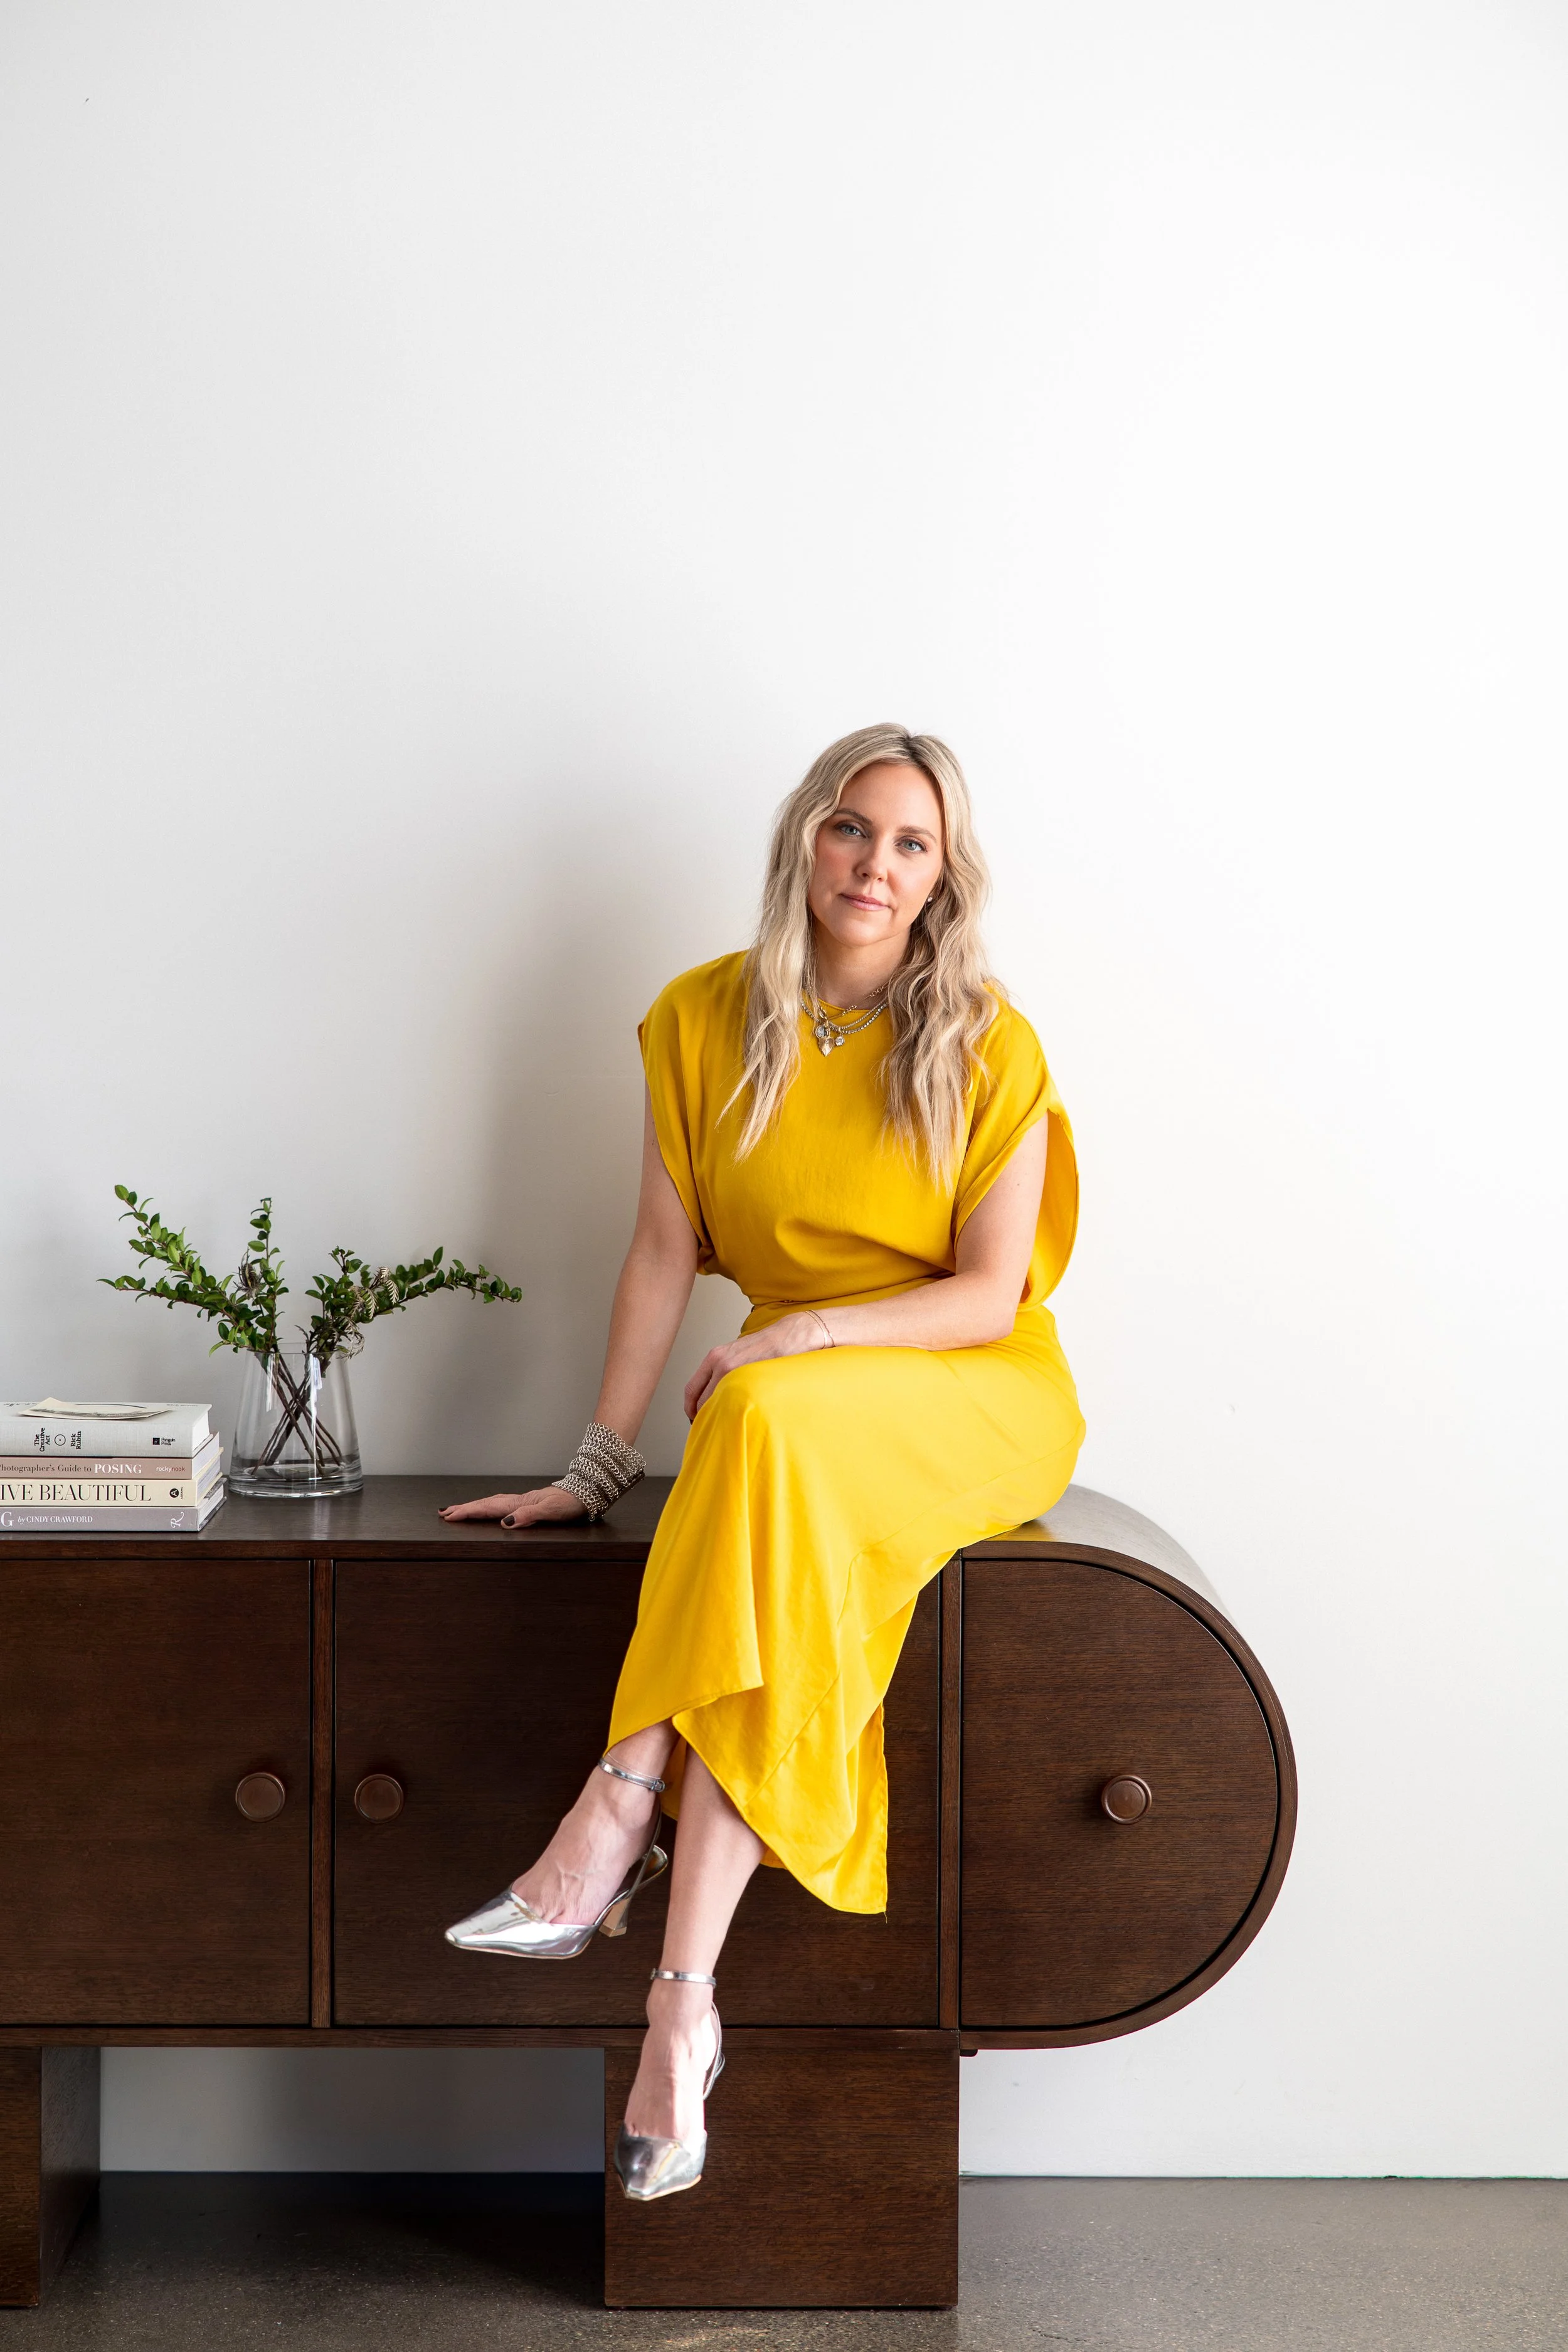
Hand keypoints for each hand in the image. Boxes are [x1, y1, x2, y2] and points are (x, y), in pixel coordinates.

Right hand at [438, 1485, 587, 1527]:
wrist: (587, 1492)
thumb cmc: (571, 1503)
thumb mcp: (552, 1512)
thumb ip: (529, 1516)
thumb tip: (505, 1524)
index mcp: (520, 1503)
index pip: (488, 1508)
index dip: (468, 1512)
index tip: (450, 1516)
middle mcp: (518, 1501)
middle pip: (485, 1504)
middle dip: (464, 1509)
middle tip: (444, 1513)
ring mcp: (522, 1501)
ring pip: (492, 1503)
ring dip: (474, 1507)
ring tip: (458, 1510)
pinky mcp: (528, 1503)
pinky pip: (501, 1505)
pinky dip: (488, 1507)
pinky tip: (487, 1509)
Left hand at [683, 1310, 829, 1420]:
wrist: (788, 1336)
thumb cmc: (765, 1346)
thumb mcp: (736, 1354)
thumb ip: (722, 1372)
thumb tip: (714, 1396)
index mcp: (714, 1357)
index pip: (691, 1389)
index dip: (690, 1408)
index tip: (694, 1417)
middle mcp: (719, 1362)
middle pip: (699, 1400)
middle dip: (701, 1416)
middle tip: (708, 1426)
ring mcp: (734, 1370)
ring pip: (715, 1403)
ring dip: (716, 1416)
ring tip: (722, 1424)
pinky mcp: (749, 1377)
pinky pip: (733, 1402)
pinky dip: (730, 1412)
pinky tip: (737, 1416)